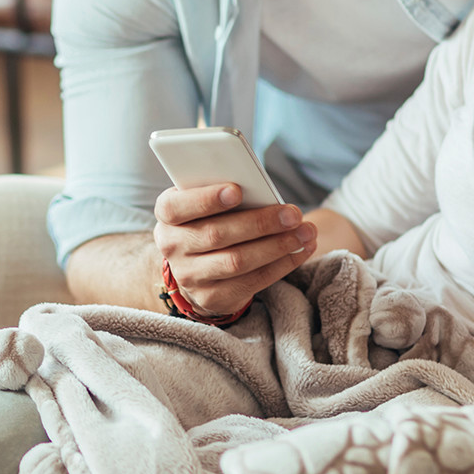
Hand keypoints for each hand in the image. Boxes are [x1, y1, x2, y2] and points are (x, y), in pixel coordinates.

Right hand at [153, 183, 316, 317]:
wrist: (195, 267)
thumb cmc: (208, 221)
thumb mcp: (204, 202)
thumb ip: (218, 189)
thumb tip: (248, 177)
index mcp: (168, 215)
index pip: (177, 207)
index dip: (205, 200)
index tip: (237, 190)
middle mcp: (172, 247)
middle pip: (216, 234)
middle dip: (259, 223)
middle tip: (293, 214)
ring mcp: (190, 276)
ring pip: (237, 261)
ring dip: (277, 246)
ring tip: (305, 232)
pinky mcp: (213, 297)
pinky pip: (252, 281)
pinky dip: (282, 265)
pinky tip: (301, 250)